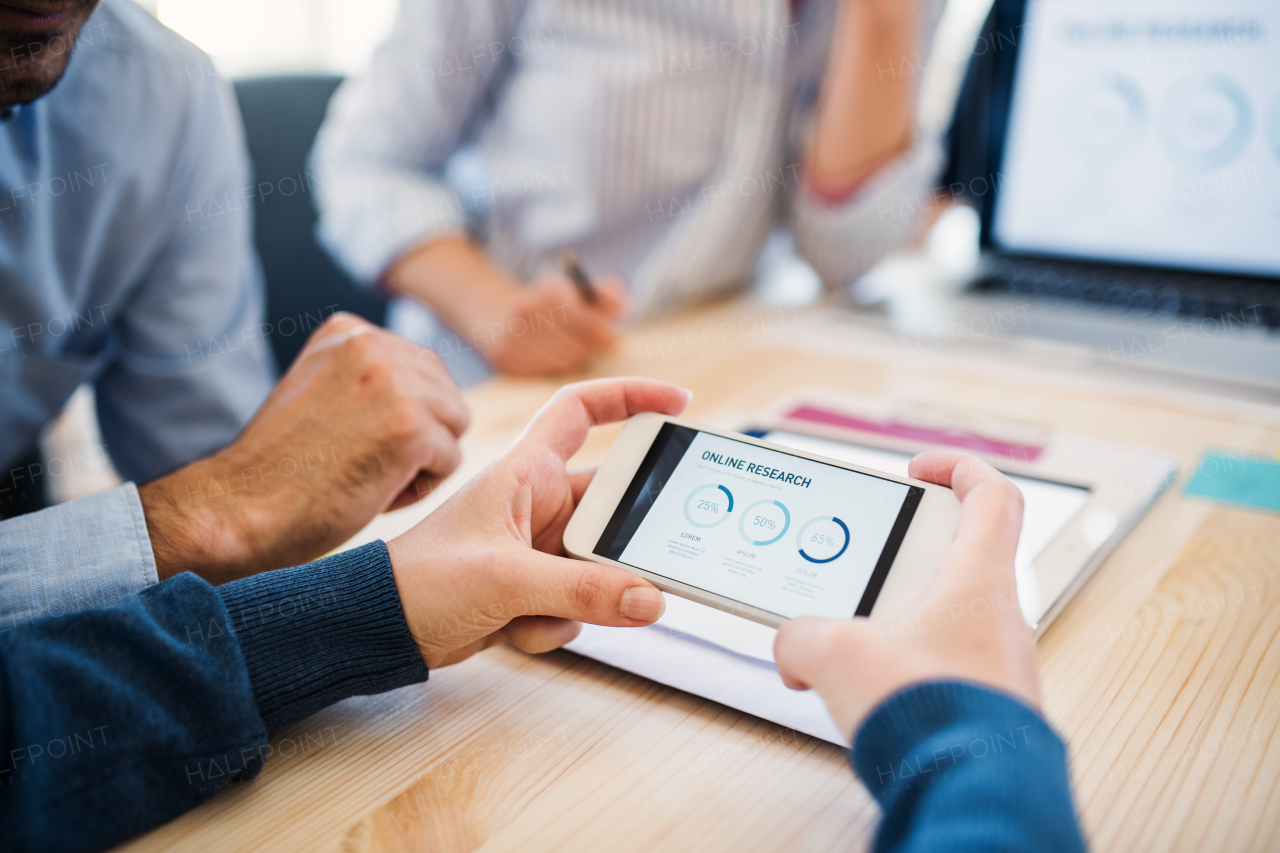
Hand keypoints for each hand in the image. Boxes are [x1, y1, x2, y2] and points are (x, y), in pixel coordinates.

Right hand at [140, 313, 469, 582]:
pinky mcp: (411, 425)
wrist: (240, 510)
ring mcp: (393, 382)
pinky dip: (419, 489)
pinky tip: (371, 492)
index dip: (396, 417)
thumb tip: (436, 384)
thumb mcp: (321, 392)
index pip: (423, 369)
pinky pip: (450, 462)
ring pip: (454, 426)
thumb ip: (368, 376)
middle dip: (418, 437)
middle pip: (446, 395)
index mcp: (348, 331)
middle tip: (357, 462)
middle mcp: (371, 344)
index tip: (343, 438)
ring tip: (366, 475)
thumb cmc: (282, 470)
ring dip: (422, 462)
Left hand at [386, 378, 688, 667]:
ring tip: (540, 610)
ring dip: (583, 597)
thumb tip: (648, 598)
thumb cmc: (420, 581)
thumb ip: (582, 589)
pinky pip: (578, 603)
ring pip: (600, 566)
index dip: (631, 396)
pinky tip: (514, 628)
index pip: (583, 411)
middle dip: (624, 541)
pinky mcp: (534, 589)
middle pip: (611, 505)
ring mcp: (538, 549)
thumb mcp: (505, 578)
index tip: (678, 403)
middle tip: (645, 561)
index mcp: (525, 472)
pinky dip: (554, 623)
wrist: (380, 630)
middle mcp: (537, 504)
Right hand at [480, 275, 627, 376]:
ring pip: (562, 361)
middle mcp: (527, 310)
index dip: (603, 333)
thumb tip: (624, 303)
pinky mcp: (503, 358)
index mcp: (547, 290)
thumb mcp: (571, 290)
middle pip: (575, 344)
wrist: (493, 311)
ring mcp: (512, 335)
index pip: (584, 320)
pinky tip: (553, 357)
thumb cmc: (546, 304)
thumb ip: (602, 295)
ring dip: (573, 359)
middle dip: (590, 348)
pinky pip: (543, 371)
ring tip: (573, 349)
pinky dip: (553, 367)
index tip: (613, 340)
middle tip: (595, 348)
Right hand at [773, 452, 1039, 737]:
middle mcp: (1001, 620)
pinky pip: (940, 672)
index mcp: (979, 582)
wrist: (967, 795)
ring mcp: (998, 668)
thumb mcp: (835, 652)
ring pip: (943, 623)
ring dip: (895, 625)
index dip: (957, 468)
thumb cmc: (931, 716)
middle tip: (862, 572)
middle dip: (898, 564)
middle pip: (953, 561)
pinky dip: (902, 673)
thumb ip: (802, 635)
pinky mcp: (984, 710)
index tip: (920, 468)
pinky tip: (867, 695)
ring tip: (849, 644)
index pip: (993, 496)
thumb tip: (796, 648)